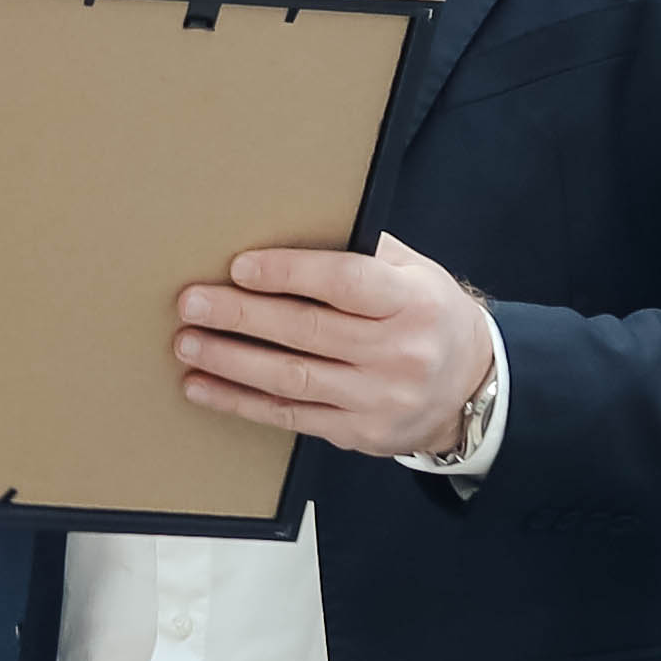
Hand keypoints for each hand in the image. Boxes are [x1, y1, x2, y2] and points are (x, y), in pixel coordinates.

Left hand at [172, 235, 493, 458]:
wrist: (471, 388)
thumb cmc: (428, 316)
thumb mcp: (414, 272)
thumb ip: (363, 253)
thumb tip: (291, 226)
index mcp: (412, 300)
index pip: (345, 283)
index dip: (290, 273)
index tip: (239, 265)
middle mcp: (398, 351)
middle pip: (308, 331)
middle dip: (242, 315)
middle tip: (193, 302)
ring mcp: (379, 398)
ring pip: (292, 378)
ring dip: (231, 361)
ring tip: (188, 343)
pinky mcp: (360, 434)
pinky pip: (290, 416)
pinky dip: (241, 402)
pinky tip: (204, 387)